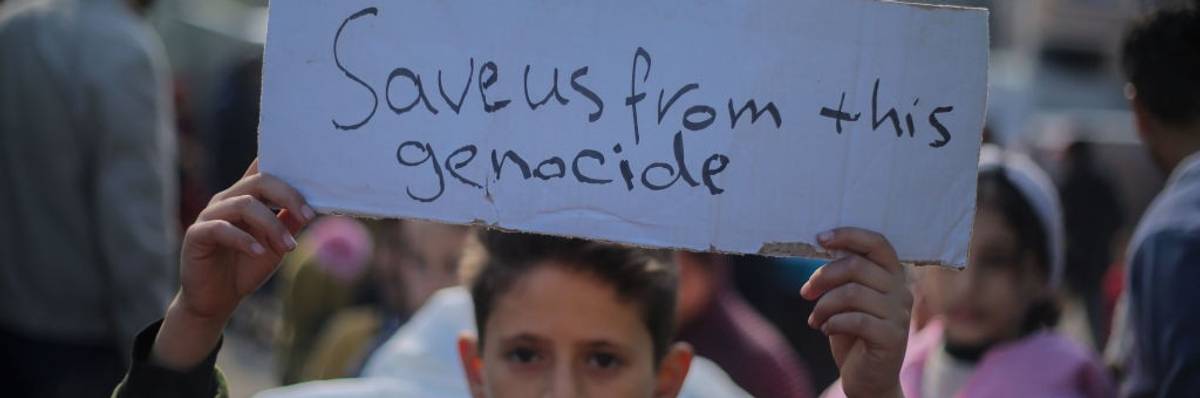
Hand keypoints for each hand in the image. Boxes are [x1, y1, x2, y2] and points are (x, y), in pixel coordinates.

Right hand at [153, 160, 314, 369]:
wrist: (217, 299)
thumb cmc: (246, 267)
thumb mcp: (277, 244)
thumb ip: (290, 222)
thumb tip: (313, 206)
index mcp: (247, 197)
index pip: (262, 168)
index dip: (283, 163)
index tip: (312, 174)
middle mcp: (227, 200)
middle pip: (259, 181)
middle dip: (288, 196)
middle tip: (308, 216)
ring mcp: (209, 216)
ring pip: (244, 204)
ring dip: (271, 225)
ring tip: (288, 247)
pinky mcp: (196, 235)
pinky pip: (220, 228)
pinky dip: (243, 239)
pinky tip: (258, 253)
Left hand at [800, 228, 911, 397]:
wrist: (869, 378)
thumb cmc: (854, 333)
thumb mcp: (848, 299)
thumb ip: (845, 274)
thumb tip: (824, 243)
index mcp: (893, 275)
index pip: (877, 243)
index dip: (849, 235)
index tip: (820, 239)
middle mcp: (901, 291)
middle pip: (856, 266)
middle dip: (823, 276)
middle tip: (805, 292)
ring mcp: (900, 314)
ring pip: (852, 293)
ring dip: (824, 305)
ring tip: (815, 318)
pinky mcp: (893, 337)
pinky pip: (856, 320)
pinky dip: (833, 323)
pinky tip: (826, 330)